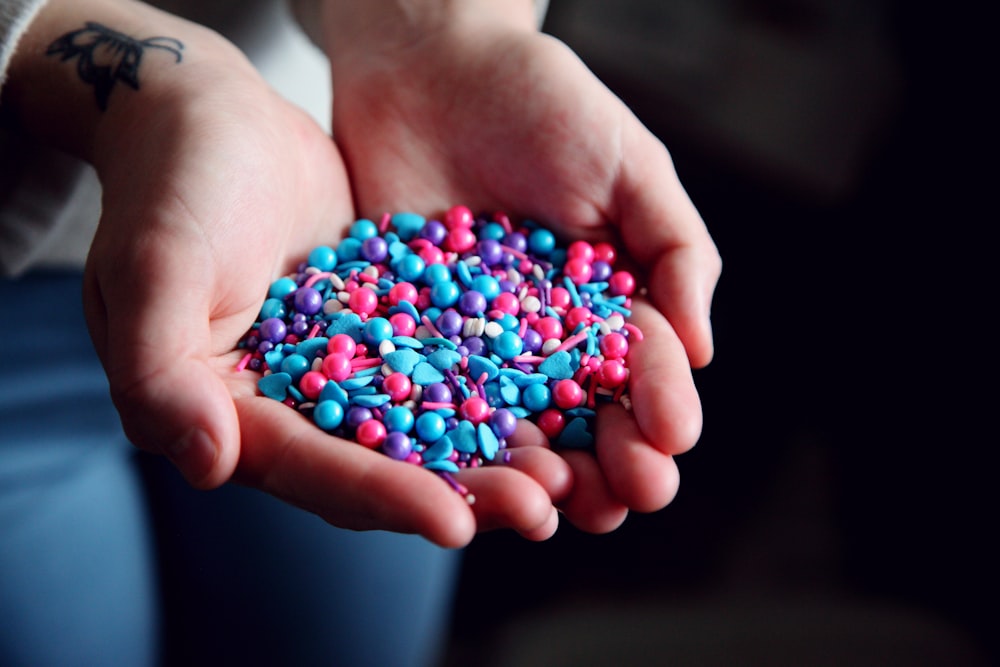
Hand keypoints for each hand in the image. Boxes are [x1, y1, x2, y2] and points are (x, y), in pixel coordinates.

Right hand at [0, 4, 567, 546]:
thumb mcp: (152, 267)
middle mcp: (294, 409)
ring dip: (494, 457)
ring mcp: (345, 373)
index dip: (384, 498)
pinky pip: (446, 368)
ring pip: (426, 431)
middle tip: (540, 509)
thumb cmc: (168, 185)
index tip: (455, 522)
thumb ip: (159, 369)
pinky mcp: (386, 330)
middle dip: (461, 494)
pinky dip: (497, 390)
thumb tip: (207, 464)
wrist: (209, 118)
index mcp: (231, 415)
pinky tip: (557, 399)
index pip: (314, 470)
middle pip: (383, 469)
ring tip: (565, 475)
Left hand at [324, 3, 720, 531]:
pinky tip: (462, 471)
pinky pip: (429, 397)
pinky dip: (448, 440)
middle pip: (585, 419)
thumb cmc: (542, 101)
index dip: (661, 411)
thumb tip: (700, 349)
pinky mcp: (409, 337)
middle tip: (624, 498)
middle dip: (610, 464)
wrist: (429, 61)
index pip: (644, 374)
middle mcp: (547, 339)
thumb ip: (675, 249)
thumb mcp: (630, 164)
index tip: (671, 440)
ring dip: (535, 473)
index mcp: (608, 305)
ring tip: (552, 504)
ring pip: (512, 426)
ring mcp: (477, 344)